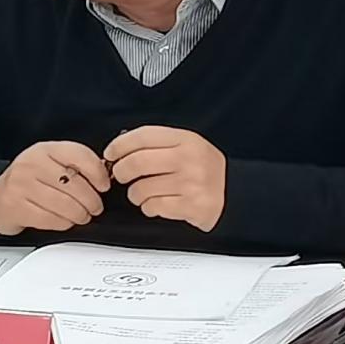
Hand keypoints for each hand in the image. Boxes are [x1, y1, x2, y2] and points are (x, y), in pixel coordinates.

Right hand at [0, 141, 110, 235]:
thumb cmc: (30, 181)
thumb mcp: (50, 164)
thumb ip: (74, 166)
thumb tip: (103, 177)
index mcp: (45, 149)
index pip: (79, 155)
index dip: (98, 172)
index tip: (104, 185)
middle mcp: (32, 163)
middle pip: (75, 184)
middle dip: (92, 200)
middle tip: (96, 206)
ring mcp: (22, 184)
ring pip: (65, 204)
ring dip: (80, 214)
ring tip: (83, 215)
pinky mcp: (16, 206)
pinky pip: (50, 219)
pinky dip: (64, 223)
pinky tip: (66, 221)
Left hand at [104, 126, 225, 231]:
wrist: (234, 192)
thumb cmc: (204, 168)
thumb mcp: (187, 145)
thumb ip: (158, 144)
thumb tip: (120, 148)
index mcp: (185, 139)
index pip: (143, 136)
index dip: (120, 145)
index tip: (110, 153)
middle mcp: (188, 159)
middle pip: (136, 162)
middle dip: (120, 171)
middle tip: (120, 175)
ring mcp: (190, 183)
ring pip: (141, 188)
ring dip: (135, 193)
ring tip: (143, 192)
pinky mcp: (190, 206)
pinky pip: (153, 207)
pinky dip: (149, 207)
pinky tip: (156, 203)